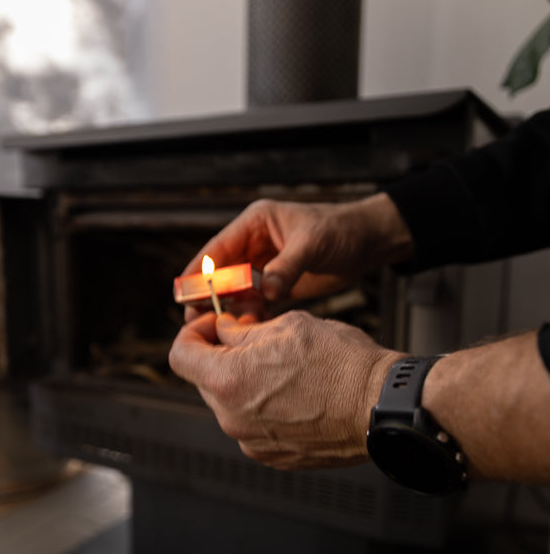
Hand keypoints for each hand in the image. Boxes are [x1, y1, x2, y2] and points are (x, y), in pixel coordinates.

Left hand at [169, 310, 402, 470]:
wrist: (381, 405)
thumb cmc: (343, 364)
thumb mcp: (288, 326)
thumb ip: (243, 331)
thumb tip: (225, 330)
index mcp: (228, 381)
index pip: (180, 355)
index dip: (194, 333)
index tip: (213, 326)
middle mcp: (233, 418)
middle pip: (206, 381)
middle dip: (223, 357)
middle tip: (254, 340)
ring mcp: (253, 442)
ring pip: (232, 404)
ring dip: (246, 384)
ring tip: (284, 368)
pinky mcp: (275, 457)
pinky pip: (255, 427)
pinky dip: (266, 409)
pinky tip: (296, 394)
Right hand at [182, 194, 413, 314]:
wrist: (369, 241)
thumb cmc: (342, 230)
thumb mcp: (313, 244)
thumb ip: (287, 267)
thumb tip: (266, 291)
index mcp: (255, 223)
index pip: (217, 249)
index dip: (199, 272)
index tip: (184, 293)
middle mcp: (255, 243)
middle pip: (222, 272)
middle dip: (209, 295)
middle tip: (196, 320)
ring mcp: (265, 264)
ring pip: (237, 289)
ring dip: (230, 308)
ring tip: (221, 331)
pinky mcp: (277, 282)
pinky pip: (256, 300)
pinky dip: (251, 314)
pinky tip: (248, 330)